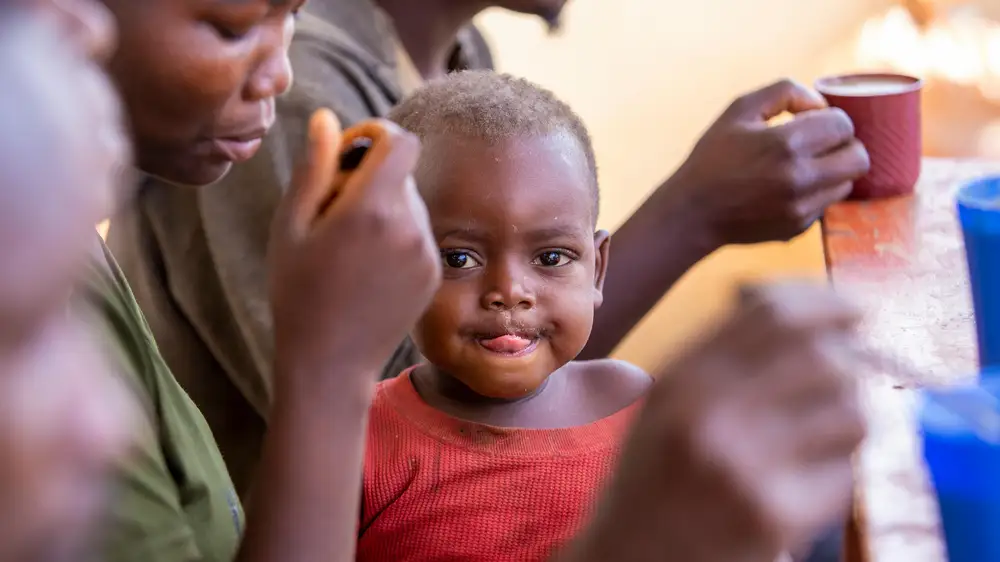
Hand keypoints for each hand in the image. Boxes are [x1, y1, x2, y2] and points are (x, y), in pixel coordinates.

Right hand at [267, 110, 440, 388]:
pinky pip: (418, 234)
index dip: (376, 135)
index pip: (401, 140)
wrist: (330, 362)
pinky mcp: (433, 274)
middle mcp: (410, 225)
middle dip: (372, 178)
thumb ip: (314, 167)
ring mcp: (426, 253)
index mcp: (373, 207)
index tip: (349, 155)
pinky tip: (366, 269)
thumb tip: (326, 119)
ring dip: (384, 209)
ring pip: (411, 204)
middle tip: (334, 213)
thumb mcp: (291, 225)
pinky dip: (397, 237)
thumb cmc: (297, 292)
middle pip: (403, 172)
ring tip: (348, 248)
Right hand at [566, 282, 865, 561]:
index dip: (828, 305)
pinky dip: (833, 477)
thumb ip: (722, 357)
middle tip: (850, 379)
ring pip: (848, 414)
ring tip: (820, 438)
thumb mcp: (667, 404)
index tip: (854, 311)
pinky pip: (842, 475)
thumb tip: (810, 313)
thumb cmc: (654, 480)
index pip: (775, 314)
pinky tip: (798, 485)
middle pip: (824, 358)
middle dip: (851, 365)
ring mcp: (742, 466)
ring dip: (847, 422)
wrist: (629, 560)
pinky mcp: (772, 515)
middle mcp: (709, 413)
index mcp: (682, 378)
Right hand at [671, 79, 869, 244]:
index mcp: (786, 143)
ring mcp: (801, 208)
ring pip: (847, 183)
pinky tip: (787, 190)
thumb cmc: (713, 157)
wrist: (692, 212)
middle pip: (858, 157)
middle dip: (844, 145)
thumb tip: (819, 103)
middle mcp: (800, 178)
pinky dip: (815, 195)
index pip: (843, 124)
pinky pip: (826, 205)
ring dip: (833, 171)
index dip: (831, 119)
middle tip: (821, 144)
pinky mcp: (798, 228)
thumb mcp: (739, 110)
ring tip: (804, 167)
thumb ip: (784, 91)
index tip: (812, 122)